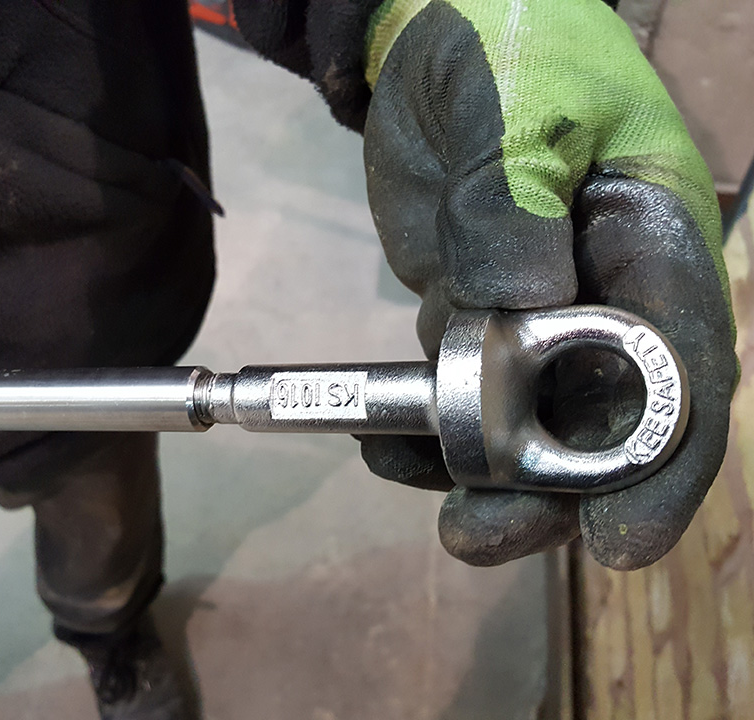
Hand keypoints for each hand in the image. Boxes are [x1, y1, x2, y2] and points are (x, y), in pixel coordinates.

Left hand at [360, 0, 736, 569]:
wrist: (424, 33)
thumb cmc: (497, 40)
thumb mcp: (511, 105)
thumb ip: (514, 205)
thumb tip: (520, 315)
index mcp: (650, 237)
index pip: (678, 367)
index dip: (658, 463)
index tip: (619, 543)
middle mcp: (605, 290)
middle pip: (603, 418)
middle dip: (553, 491)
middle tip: (479, 536)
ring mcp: (537, 310)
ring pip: (532, 422)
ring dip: (488, 478)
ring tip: (437, 513)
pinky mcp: (477, 313)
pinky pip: (465, 394)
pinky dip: (433, 432)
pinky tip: (390, 450)